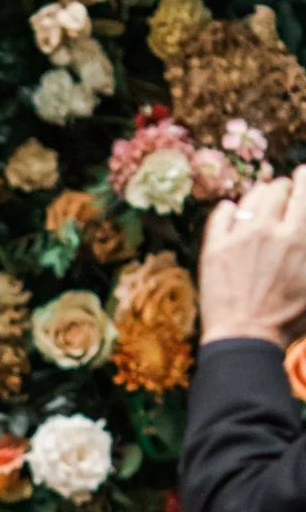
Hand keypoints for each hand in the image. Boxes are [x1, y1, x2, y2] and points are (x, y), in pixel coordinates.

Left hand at [199, 170, 305, 349]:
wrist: (245, 337)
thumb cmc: (288, 318)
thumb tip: (301, 232)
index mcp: (298, 237)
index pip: (303, 191)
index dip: (303, 178)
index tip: (302, 174)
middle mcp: (269, 229)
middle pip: (276, 190)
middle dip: (282, 187)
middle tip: (283, 190)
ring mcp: (238, 237)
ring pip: (249, 200)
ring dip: (258, 194)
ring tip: (261, 197)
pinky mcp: (214, 248)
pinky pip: (220, 216)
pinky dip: (227, 209)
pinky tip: (229, 209)